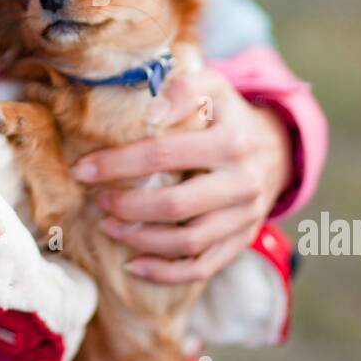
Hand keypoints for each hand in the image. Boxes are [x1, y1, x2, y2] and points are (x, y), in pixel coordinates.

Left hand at [71, 68, 291, 284]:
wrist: (277, 150)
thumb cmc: (229, 117)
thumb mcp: (214, 87)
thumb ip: (184, 88)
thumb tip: (151, 113)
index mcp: (232, 142)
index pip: (163, 155)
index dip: (117, 164)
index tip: (83, 169)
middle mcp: (243, 183)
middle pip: (175, 205)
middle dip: (126, 206)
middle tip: (97, 200)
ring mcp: (245, 217)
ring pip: (188, 242)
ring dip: (140, 239)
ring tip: (108, 227)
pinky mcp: (242, 240)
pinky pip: (203, 267)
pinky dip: (165, 273)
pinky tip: (134, 265)